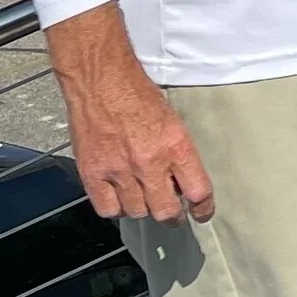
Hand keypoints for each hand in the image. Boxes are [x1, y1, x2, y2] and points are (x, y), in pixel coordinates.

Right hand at [52, 11, 213, 222]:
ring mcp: (119, 170)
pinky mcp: (93, 174)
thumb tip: (183, 181)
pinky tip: (119, 197)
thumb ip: (179, 153)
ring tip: (144, 197)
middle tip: (172, 212)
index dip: (203, 208)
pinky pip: (107, 209)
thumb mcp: (174, 121)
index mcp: (176, 146)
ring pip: (137, 212)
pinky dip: (115, 208)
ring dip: (143, 208)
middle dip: (172, 215)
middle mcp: (149, 163)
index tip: (202, 212)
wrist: (102, 82)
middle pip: (166, 211)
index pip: (198, 191)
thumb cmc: (138, 95)